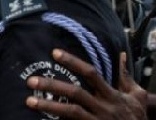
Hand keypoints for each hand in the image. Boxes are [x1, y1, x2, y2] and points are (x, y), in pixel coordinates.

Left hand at [26, 49, 147, 119]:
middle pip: (75, 93)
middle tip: (31, 81)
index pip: (91, 74)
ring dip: (49, 106)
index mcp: (112, 95)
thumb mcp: (136, 96)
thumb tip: (120, 55)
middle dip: (52, 86)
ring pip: (70, 112)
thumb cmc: (136, 116)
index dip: (73, 62)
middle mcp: (103, 107)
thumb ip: (125, 77)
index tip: (54, 52)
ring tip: (29, 101)